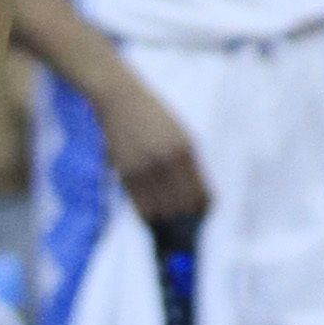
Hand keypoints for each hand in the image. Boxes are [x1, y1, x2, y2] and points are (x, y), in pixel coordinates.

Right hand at [102, 72, 210, 228]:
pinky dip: (148, 214)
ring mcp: (144, 167)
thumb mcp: (179, 132)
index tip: (202, 216)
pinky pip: (140, 204)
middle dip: (184, 219)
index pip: (198, 191)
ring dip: (165, 220)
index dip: (202, 208)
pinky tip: (152, 217)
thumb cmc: (153, 115)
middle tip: (185, 226)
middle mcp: (166, 160)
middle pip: (180, 204)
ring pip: (159, 209)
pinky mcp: (125, 172)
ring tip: (169, 224)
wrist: (121, 98)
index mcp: (184, 149)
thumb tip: (197, 193)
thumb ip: (188, 160)